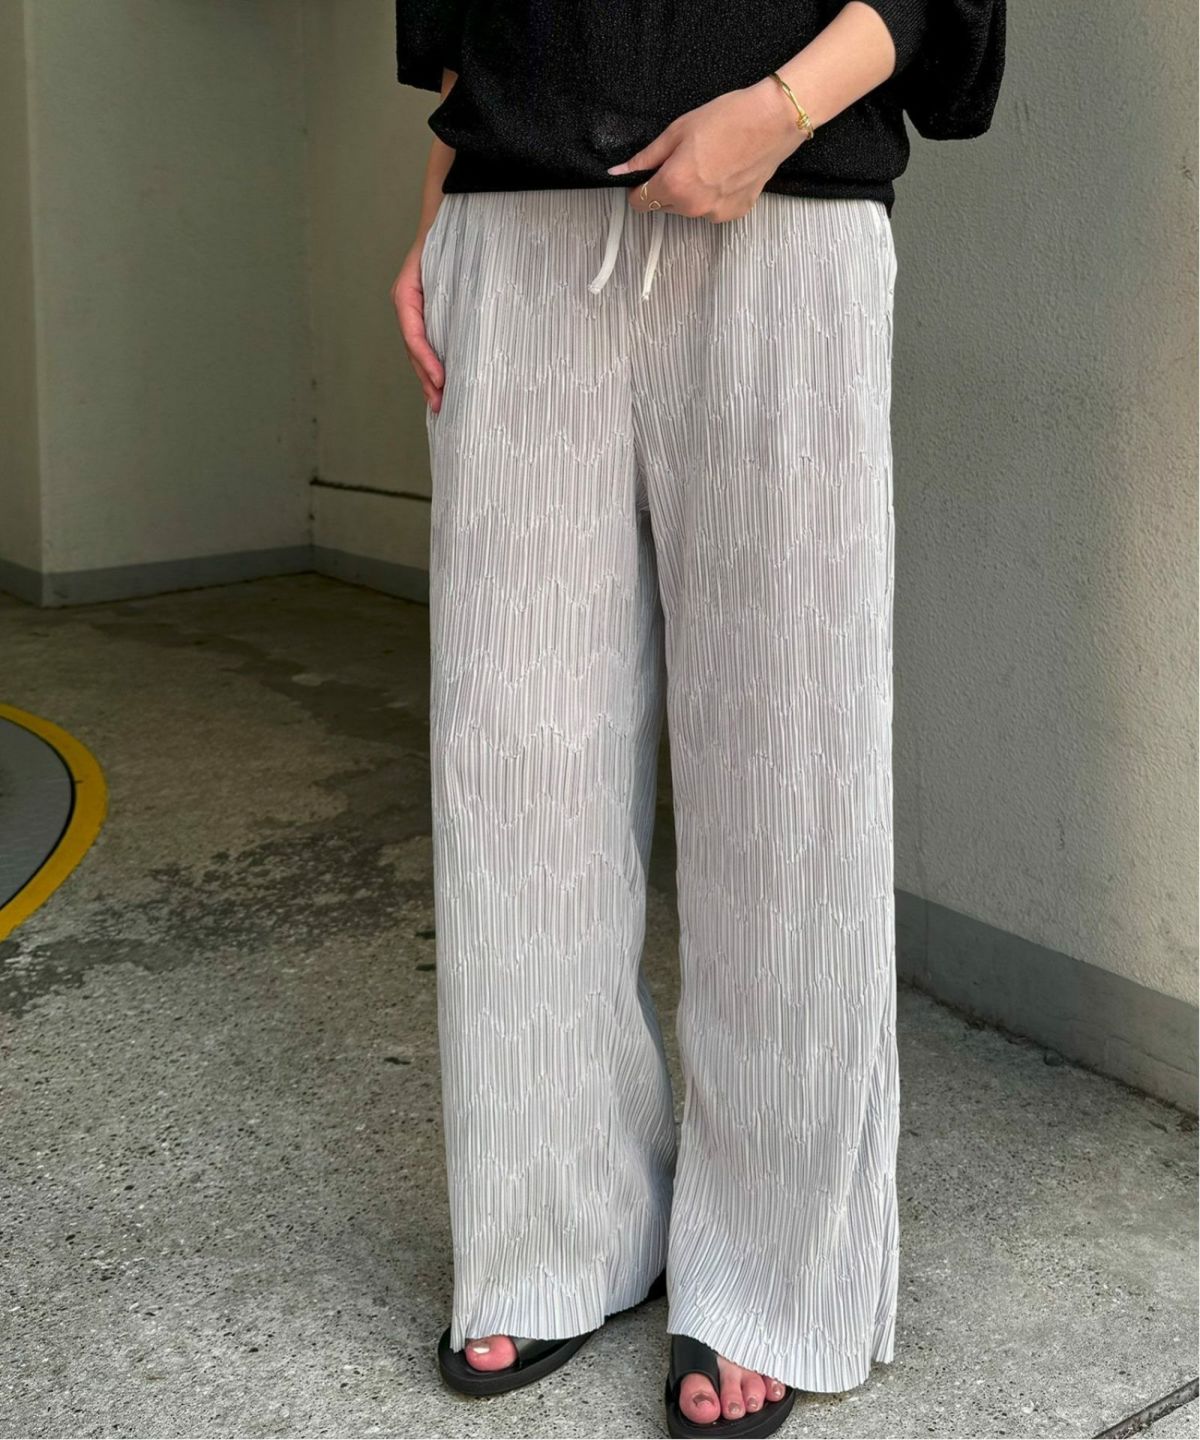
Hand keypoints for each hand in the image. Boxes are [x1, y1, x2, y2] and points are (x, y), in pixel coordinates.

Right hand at [391, 231, 443, 411]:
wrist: (449, 220)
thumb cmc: (448, 238)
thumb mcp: (443, 262)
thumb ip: (443, 292)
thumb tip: (455, 326)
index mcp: (406, 295)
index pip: (414, 335)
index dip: (426, 360)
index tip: (441, 381)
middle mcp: (407, 306)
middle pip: (414, 350)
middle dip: (427, 379)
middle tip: (440, 404)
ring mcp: (416, 312)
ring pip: (420, 352)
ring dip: (430, 378)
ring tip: (441, 402)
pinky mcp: (430, 315)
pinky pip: (429, 344)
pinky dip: (435, 365)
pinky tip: (443, 382)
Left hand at [608, 78, 808, 222]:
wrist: (773, 121)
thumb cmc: (729, 119)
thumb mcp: (678, 131)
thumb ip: (647, 157)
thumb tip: (620, 170)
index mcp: (675, 185)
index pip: (641, 203)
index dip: (639, 188)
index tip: (647, 176)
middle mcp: (693, 206)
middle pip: (665, 205)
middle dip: (668, 186)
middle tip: (687, 158)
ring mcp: (716, 213)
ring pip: (690, 208)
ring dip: (692, 192)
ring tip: (711, 162)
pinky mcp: (735, 212)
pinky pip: (713, 208)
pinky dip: (714, 195)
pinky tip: (726, 172)